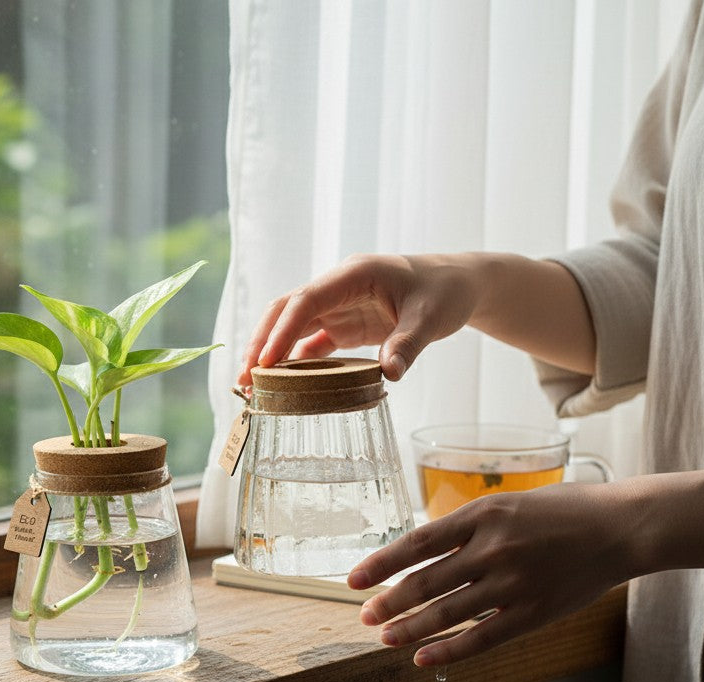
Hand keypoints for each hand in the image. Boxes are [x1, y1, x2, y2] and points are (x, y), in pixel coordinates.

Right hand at [237, 254, 480, 385]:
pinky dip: (294, 360)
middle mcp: (339, 287)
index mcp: (354, 275)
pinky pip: (311, 341)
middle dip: (262, 341)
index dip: (282, 330)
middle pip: (287, 310)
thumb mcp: (432, 317)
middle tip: (244, 377)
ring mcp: (339, 306)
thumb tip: (389, 376)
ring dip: (271, 352)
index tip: (266, 362)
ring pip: (292, 325)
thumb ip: (408, 345)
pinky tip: (280, 384)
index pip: (306, 300)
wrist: (459, 285)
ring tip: (252, 385)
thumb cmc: (445, 291)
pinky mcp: (345, 324)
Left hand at [347, 483, 632, 666]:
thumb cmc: (563, 511)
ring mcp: (512, 584)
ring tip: (384, 637)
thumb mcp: (506, 503)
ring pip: (446, 614)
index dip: (380, 564)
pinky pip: (481, 638)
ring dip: (409, 628)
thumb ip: (467, 527)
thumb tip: (422, 551)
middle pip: (425, 582)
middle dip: (388, 602)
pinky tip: (423, 658)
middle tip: (364, 615)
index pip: (416, 543)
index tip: (353, 579)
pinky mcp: (532, 613)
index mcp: (482, 514)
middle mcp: (493, 549)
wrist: (621, 528)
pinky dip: (448, 652)